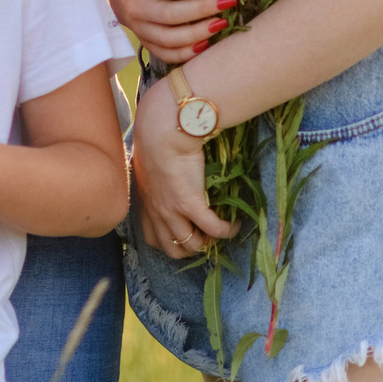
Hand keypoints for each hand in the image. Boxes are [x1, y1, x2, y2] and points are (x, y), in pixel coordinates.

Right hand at [101, 0, 237, 64]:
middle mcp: (134, 6)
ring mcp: (140, 28)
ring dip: (199, 32)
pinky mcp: (147, 42)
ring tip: (224, 22)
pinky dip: (187, 53)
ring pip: (170, 38)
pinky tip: (208, 43)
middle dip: (201, 9)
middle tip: (229, 1)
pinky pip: (167, 54)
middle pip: (169, 15)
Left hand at [130, 73, 237, 260]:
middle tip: (205, 238)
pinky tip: (235, 224)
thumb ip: (157, 180)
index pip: (153, 239)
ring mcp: (172, 211)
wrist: (162, 132)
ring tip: (221, 232)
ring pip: (192, 245)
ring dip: (209, 243)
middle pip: (173, 249)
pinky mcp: (191, 204)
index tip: (185, 236)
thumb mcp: (149, 166)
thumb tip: (169, 179)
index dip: (170, 243)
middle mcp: (157, 212)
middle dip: (190, 249)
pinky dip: (227, 230)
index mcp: (147, 204)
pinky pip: (213, 229)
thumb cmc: (156, 141)